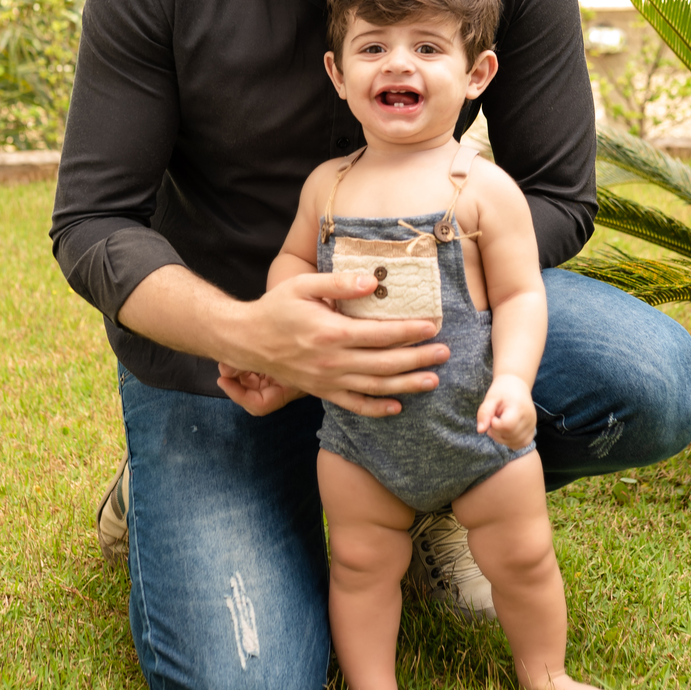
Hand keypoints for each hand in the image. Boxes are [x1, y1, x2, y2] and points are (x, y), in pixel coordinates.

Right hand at [221, 271, 449, 417]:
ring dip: (407, 385)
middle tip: (444, 353)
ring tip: (433, 380)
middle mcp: (332, 361)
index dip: (409, 331)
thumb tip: (373, 281)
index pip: (381, 334)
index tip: (432, 327)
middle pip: (385, 363)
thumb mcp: (303, 285)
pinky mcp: (321, 392)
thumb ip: (339, 282)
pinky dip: (377, 409)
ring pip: (375, 387)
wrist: (246, 339)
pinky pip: (354, 405)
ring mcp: (327, 381)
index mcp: (331, 332)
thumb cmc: (276, 308)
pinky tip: (398, 407)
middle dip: (418, 359)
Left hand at [476, 376, 536, 448]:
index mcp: (519, 407)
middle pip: (510, 436)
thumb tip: (480, 430)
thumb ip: (484, 413)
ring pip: (515, 443)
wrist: (516, 385)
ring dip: (502, 438)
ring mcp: (532, 425)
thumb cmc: (502, 391)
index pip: (507, 425)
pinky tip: (504, 431)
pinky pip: (521, 444)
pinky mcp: (532, 430)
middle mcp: (529, 418)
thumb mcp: (490, 398)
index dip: (495, 424)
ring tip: (498, 425)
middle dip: (496, 432)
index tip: (493, 416)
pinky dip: (510, 442)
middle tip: (493, 420)